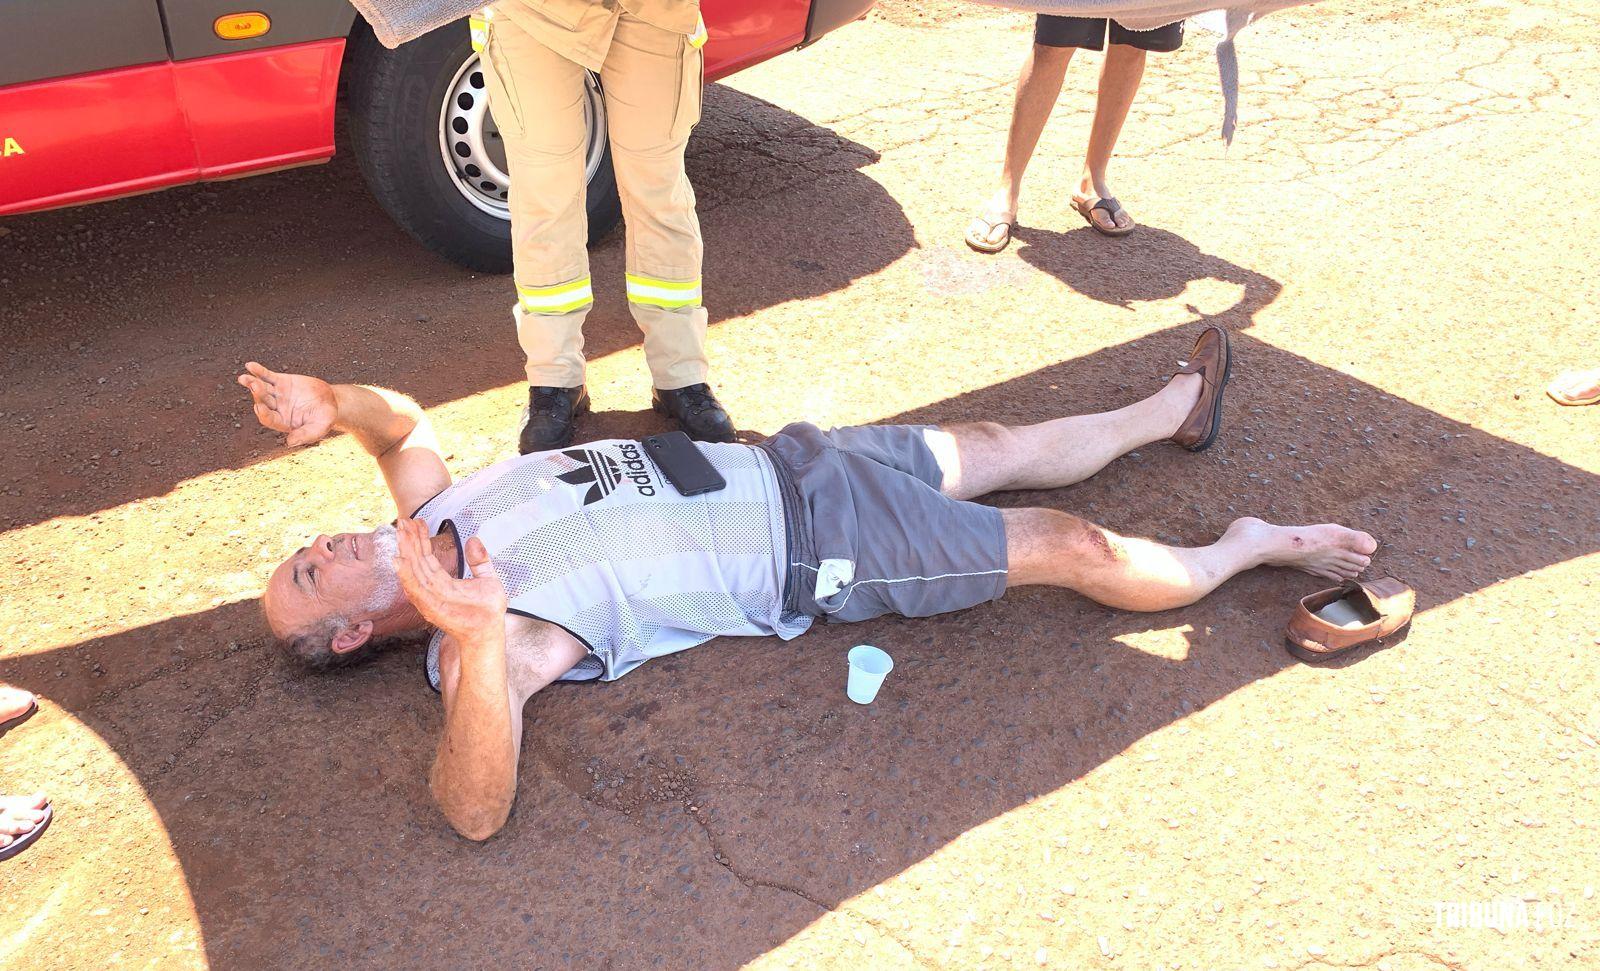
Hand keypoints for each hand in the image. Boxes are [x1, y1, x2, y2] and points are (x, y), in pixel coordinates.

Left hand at [236, 362, 336, 446]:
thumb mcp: (319, 428)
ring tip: (243, 378)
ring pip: (262, 388)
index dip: (264, 414)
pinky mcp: (280, 382)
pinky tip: (250, 366)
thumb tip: (290, 442)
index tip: (259, 408)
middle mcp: (276, 409)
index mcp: (282, 422)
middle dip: (258, 394)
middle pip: (263, 402)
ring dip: (252, 383)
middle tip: (254, 386)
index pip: (269, 419)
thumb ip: (305, 435)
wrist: (330, 401)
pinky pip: (267, 376)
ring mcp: (277, 395)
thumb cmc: (325, 418)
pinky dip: (259, 371)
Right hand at [394, 518, 506, 646]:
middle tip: (403, 520)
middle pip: (417, 562)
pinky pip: (415, 589)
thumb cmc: (487, 611)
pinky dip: (406, 575)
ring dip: (406, 552)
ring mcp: (429, 599)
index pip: (427, 558)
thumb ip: (480, 561)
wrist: (488, 633)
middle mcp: (431, 589)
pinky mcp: (430, 607)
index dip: (421, 540)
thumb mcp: (488, 580)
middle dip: (409, 541)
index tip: (416, 522)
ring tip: (400, 533)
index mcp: (441, 582)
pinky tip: (399, 560)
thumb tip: (473, 539)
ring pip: (413, 571)